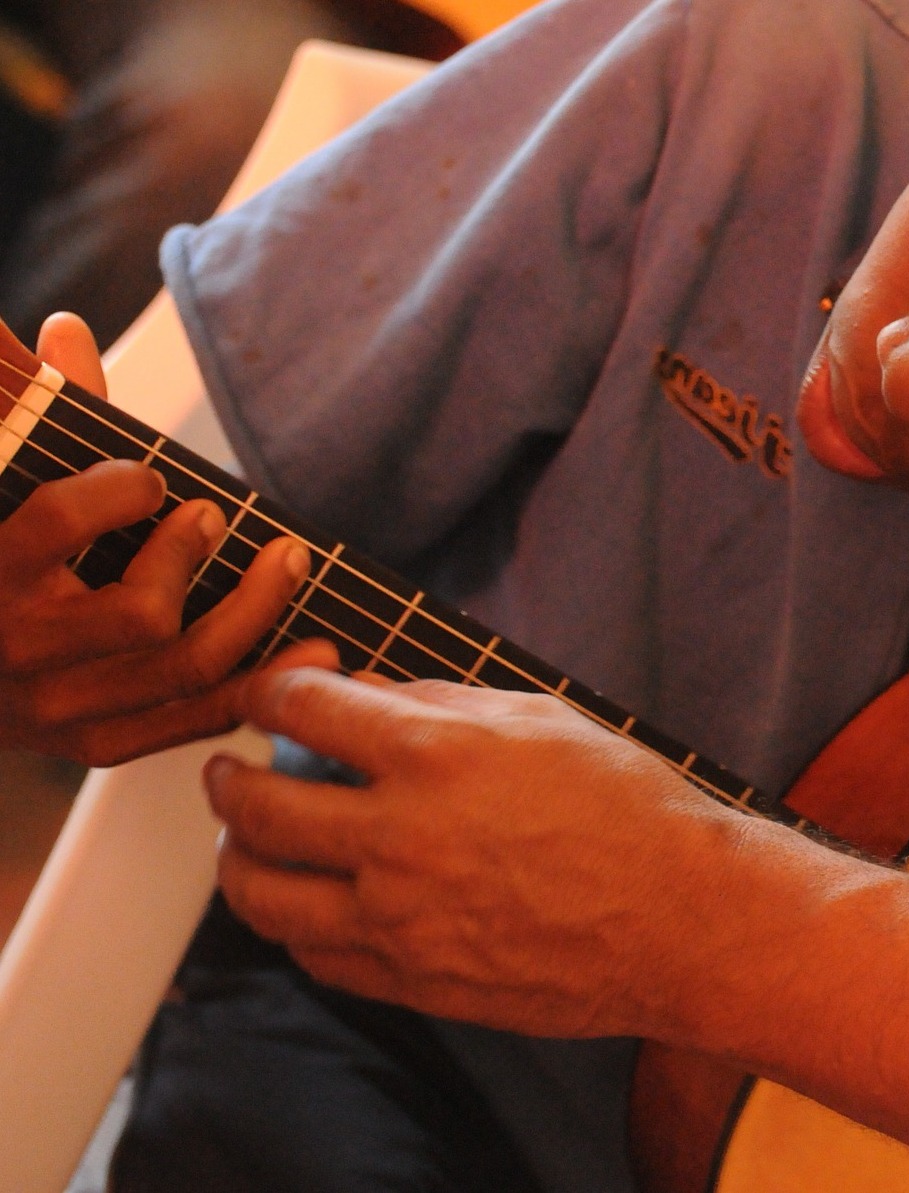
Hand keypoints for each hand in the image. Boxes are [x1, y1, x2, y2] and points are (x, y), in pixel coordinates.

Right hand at [0, 314, 325, 764]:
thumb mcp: (5, 492)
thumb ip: (40, 416)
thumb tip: (64, 330)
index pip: (53, 527)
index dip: (113, 495)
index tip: (152, 477)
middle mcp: (18, 650)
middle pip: (142, 614)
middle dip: (192, 558)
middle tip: (219, 515)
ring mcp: (60, 709)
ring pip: (183, 668)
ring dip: (253, 614)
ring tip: (290, 563)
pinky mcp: (98, 744)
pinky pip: (194, 719)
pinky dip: (260, 682)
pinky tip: (315, 648)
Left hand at [208, 668, 747, 1037]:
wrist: (681, 918)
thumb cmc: (627, 808)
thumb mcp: (541, 718)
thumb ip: (441, 702)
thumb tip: (364, 695)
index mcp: (435, 754)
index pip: (300, 710)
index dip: (269, 693)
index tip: (267, 698)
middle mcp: (401, 836)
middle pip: (257, 807)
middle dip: (229, 781)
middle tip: (231, 773)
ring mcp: (401, 918)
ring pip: (264, 894)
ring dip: (241, 860)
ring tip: (249, 845)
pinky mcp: (413, 980)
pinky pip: (315, 954)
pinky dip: (295, 923)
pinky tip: (309, 903)